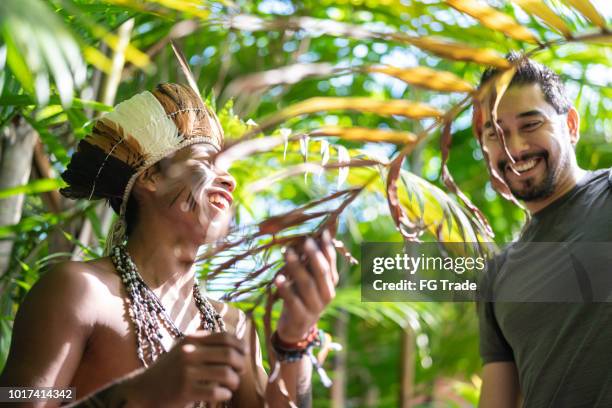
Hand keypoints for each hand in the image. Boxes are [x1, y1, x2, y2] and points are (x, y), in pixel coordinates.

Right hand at [130, 331, 246, 406]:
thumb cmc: (170, 370)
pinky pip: (216, 392)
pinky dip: (225, 394)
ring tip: (232, 386)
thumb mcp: (184, 350)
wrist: (143, 390)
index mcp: (191, 339)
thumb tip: (237, 343)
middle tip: (240, 372)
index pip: (224, 337)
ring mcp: (186, 371)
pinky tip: (223, 395)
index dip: (239, 345)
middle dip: (240, 364)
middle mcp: (189, 352)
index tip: (244, 354)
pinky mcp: (184, 391)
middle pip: (228, 354)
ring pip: (225, 373)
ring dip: (234, 381)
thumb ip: (205, 344)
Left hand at [274, 229, 338, 343]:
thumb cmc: (302, 297)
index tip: (322, 231)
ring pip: (307, 285)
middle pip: (322, 273)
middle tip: (306, 240)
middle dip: (315, 256)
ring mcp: (315, 307)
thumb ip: (311, 263)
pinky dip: (286, 289)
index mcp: (331, 283)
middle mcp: (327, 294)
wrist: (296, 329)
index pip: (331, 263)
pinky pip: (293, 301)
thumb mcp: (310, 281)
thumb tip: (308, 236)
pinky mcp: (301, 317)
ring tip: (287, 252)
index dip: (328, 247)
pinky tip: (278, 278)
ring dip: (297, 267)